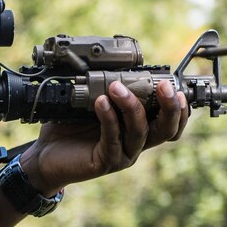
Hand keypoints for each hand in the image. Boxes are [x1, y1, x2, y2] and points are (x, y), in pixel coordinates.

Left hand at [19, 80, 187, 194]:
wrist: (46, 156)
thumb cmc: (71, 129)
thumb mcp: (93, 105)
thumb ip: (110, 91)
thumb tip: (118, 64)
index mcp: (138, 130)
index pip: (170, 124)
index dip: (181, 109)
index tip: (177, 87)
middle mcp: (135, 144)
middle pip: (166, 130)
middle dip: (170, 107)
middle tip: (163, 86)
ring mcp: (122, 155)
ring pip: (139, 132)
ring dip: (131, 106)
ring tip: (115, 86)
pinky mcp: (106, 161)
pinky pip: (112, 138)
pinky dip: (108, 118)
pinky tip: (101, 103)